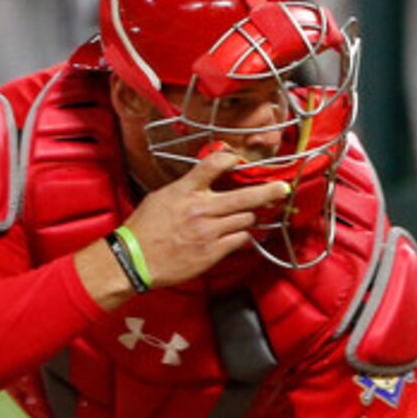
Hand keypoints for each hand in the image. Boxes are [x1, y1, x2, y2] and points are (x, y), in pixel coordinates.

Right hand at [120, 149, 291, 286]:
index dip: (230, 158)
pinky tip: (235, 234)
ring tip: (240, 218)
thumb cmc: (145, 228)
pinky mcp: (213, 251)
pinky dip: (242, 235)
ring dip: (247, 217)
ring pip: (246, 219)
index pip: (213, 165)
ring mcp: (209, 231)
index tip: (238, 158)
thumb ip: (188, 187)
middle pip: (245, 196)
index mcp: (185, 191)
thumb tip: (207, 179)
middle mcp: (200, 209)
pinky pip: (240, 239)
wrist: (134, 259)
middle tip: (282, 188)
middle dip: (268, 191)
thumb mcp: (161, 197)